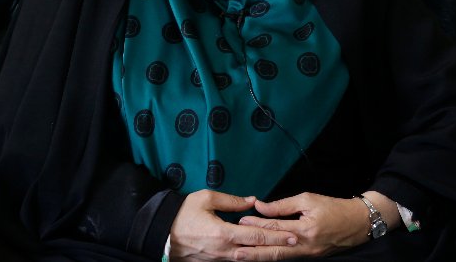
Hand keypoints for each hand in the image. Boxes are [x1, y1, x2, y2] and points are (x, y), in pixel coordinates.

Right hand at [169, 190, 298, 260]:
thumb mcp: (205, 199)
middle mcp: (224, 251)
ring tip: (281, 248)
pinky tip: (259, 253)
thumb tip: (251, 201)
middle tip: (294, 243)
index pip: (256, 236)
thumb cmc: (182, 215)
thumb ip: (231, 201)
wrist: (162, 235)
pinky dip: (250, 257)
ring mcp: (219, 259)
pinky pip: (236, 261)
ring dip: (265, 254)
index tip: (291, 234)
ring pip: (248, 259)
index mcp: (223, 233)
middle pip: (257, 251)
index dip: (275, 236)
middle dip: (276, 247)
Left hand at [233, 192, 369, 259]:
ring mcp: (308, 254)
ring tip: (241, 256)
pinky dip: (273, 256)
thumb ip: (283, 205)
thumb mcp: (308, 199)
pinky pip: (287, 258)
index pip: (276, 227)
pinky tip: (261, 255)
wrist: (358, 223)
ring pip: (279, 258)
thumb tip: (261, 206)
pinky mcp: (310, 257)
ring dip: (260, 257)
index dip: (257, 224)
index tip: (241, 220)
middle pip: (274, 251)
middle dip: (253, 252)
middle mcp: (305, 246)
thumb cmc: (334, 208)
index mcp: (305, 229)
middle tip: (234, 249)